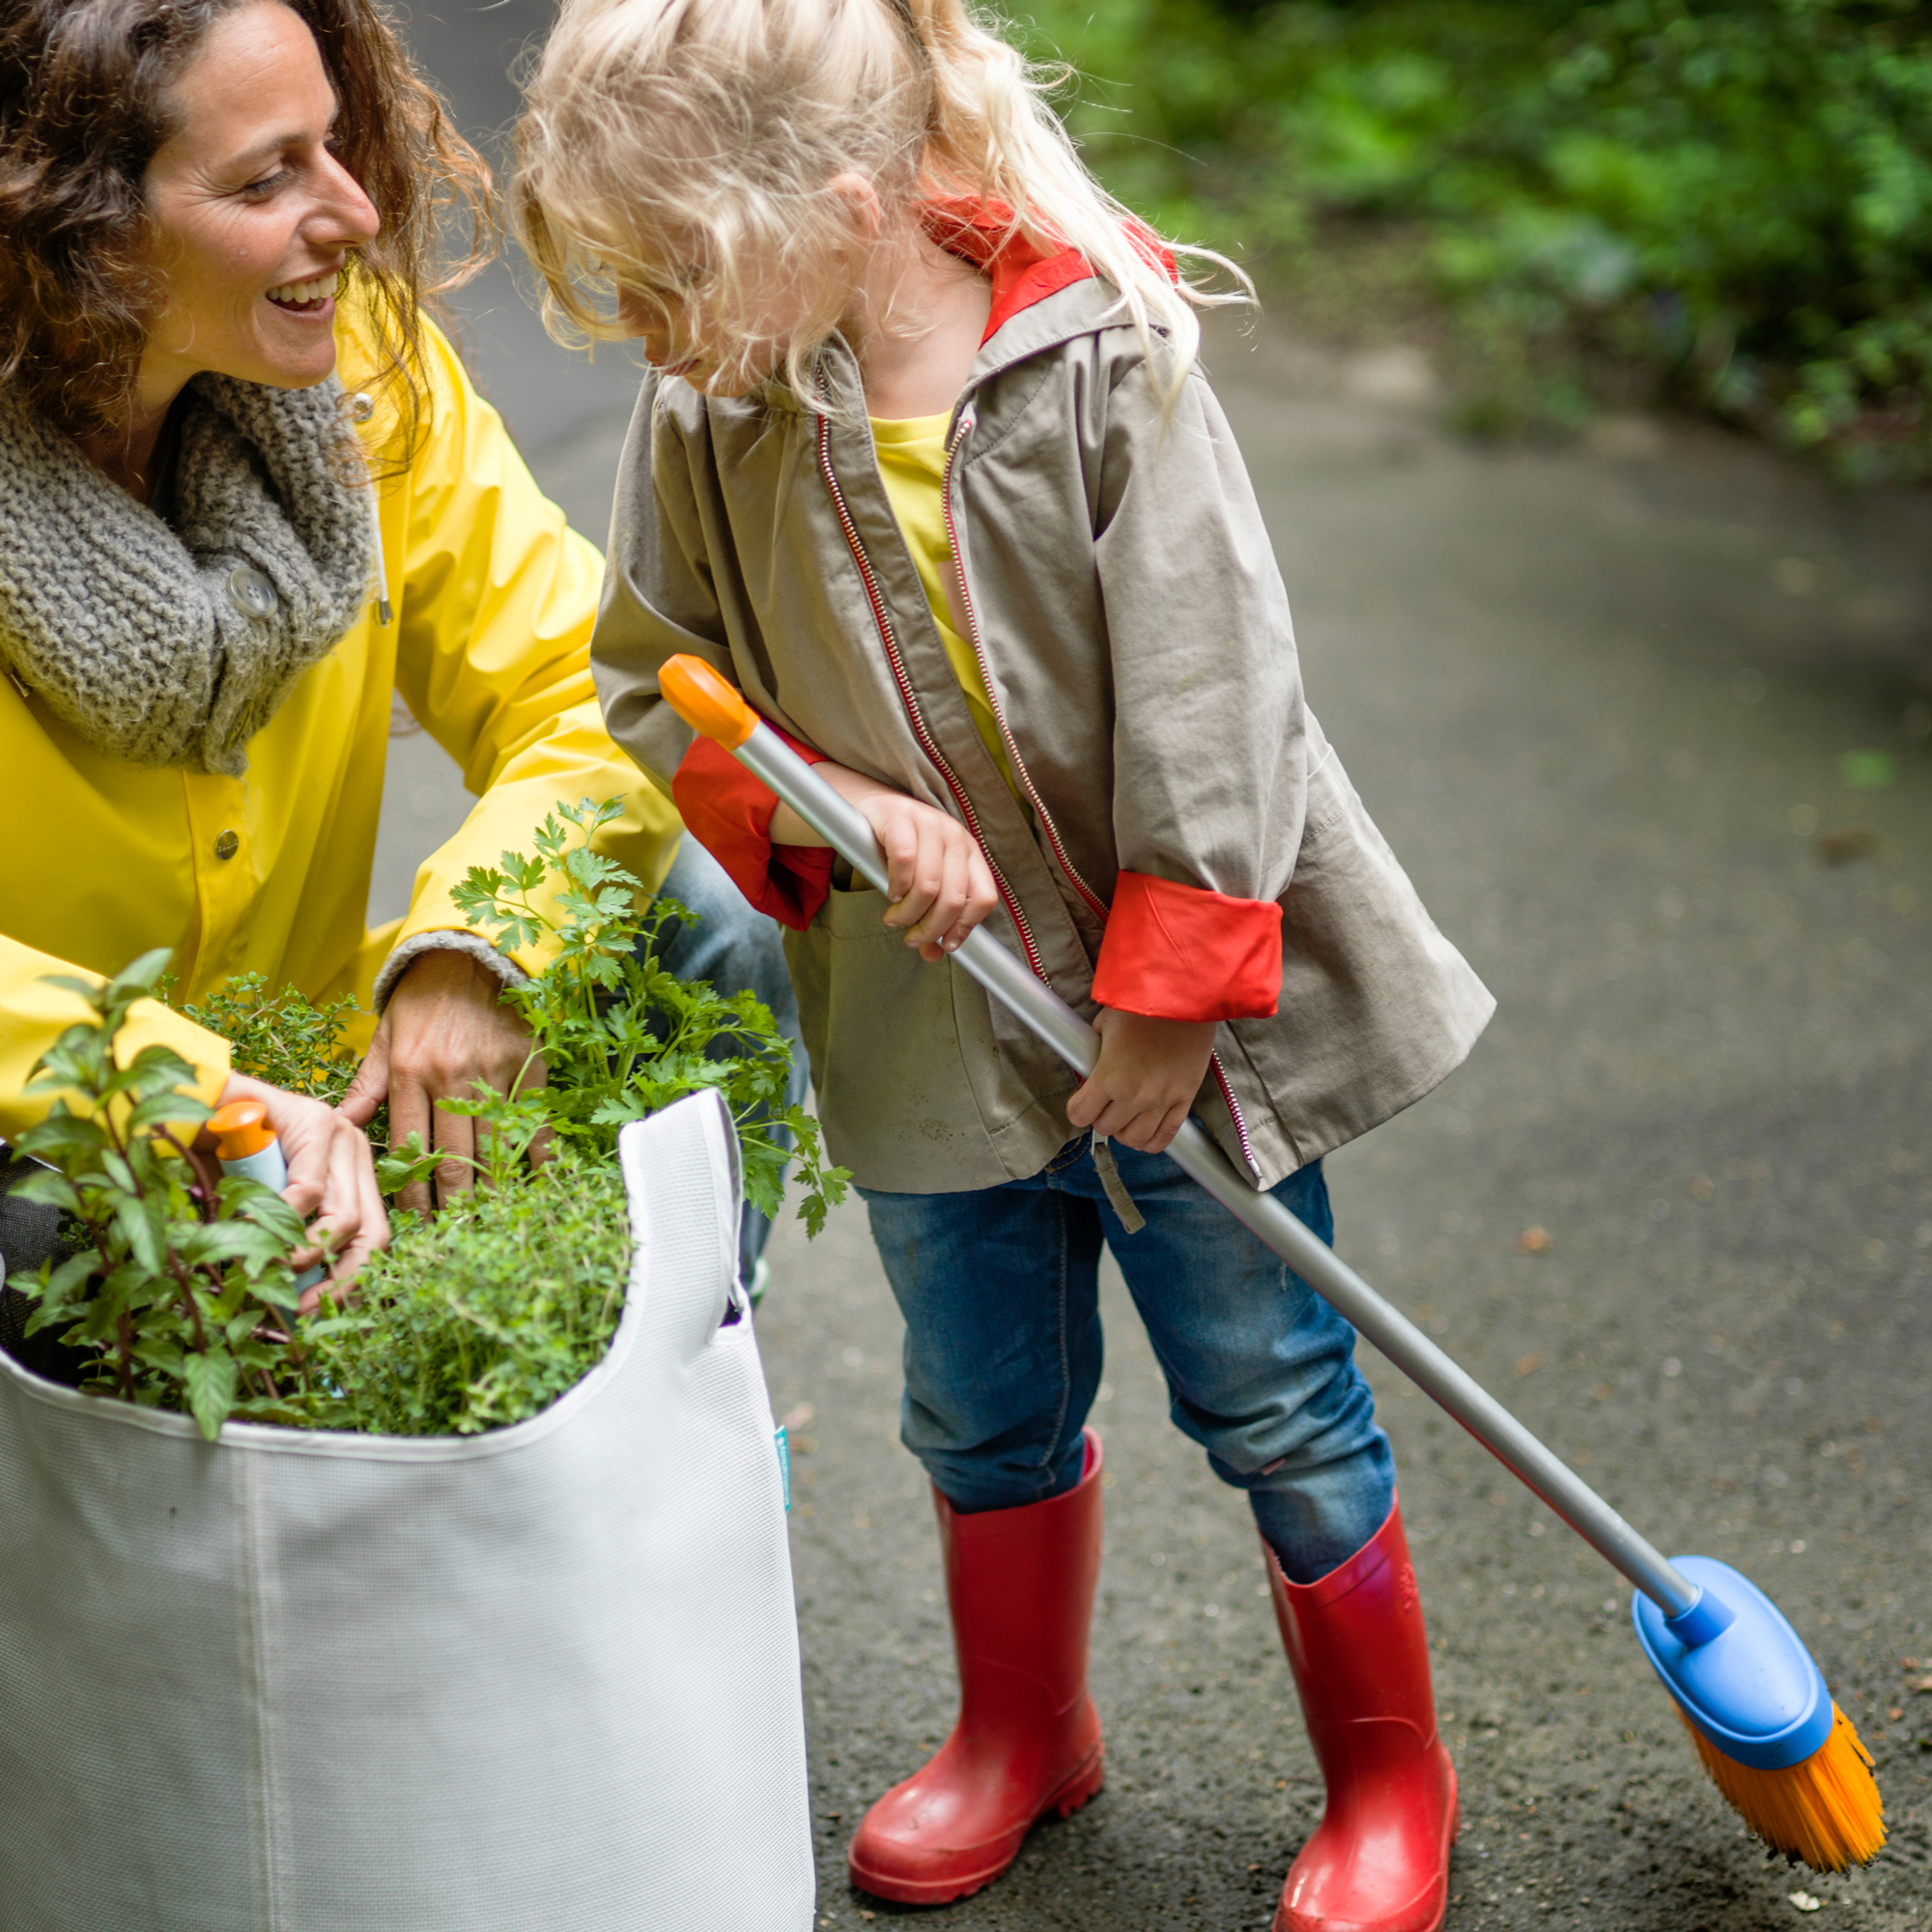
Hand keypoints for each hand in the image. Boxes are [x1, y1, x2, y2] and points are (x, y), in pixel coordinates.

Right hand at [198, 1071, 387, 1309]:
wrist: (190, 1100)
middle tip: (301, 1310)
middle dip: (338, 1281)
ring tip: (270, 1271)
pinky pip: (309, 1191)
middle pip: (371, 1233)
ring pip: (345, 1217)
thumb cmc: (220, 1155)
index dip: (347, 1282)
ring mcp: (340, 1133)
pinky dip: (281, 1220)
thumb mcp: (259, 1205)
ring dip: (305, 1255)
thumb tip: (294, 1302)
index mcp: (350, 1172)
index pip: (371, 1236)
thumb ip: (282, 1240)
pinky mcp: (313, 1122)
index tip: (313, 1314)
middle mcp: (353, 1152)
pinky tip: (250, 1229)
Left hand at [340, 948, 546, 1212]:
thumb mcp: (386, 1036)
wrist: (472, 953)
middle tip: (452, 1232)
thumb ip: (367, 1084)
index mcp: (411, 1073)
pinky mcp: (527, 1067)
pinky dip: (538, 1154)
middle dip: (452, 1201)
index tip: (413, 1222)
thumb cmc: (424, 997)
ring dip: (492, 1187)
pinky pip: (533, 1120)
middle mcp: (451, 1078)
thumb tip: (339, 1125)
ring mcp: (493, 1074)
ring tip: (488, 1217)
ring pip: (493, 1146)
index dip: (413, 1191)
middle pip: (453, 1157)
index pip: (409, 1147)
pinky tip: (538, 1182)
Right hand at [771, 764, 997, 961]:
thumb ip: (930, 916)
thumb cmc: (900, 849)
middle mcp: (956, 836)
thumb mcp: (922, 881)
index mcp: (970, 852)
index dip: (965, 928)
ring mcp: (930, 823)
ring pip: (928, 886)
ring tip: (894, 919)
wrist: (870, 809)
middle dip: (930, 928)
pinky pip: (904, 862)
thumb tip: (933, 955)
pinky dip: (896, 886)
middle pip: (954, 899)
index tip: (945, 944)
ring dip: (908, 913)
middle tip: (912, 938)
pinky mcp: (901, 818)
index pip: (984, 897)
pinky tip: (891, 893)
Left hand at [1064, 1009, 1218, 1153]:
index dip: (1077, 1109)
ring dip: (1125, 1131)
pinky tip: (1145, 1134)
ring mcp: (1162, 1101)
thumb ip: (1093, 1046)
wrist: (1186, 999)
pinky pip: (1166, 1136)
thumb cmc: (1144, 1005)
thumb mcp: (1106, 1022)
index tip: (1081, 1102)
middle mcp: (1134, 1095)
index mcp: (1109, 1076)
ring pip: (1134, 1139)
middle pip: (1106, 1129)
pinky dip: (1152, 1141)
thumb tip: (1087, 1057)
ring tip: (1124, 1118)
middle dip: (1100, 1117)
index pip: (1080, 1115)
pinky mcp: (1185, 1099)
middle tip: (1104, 1103)